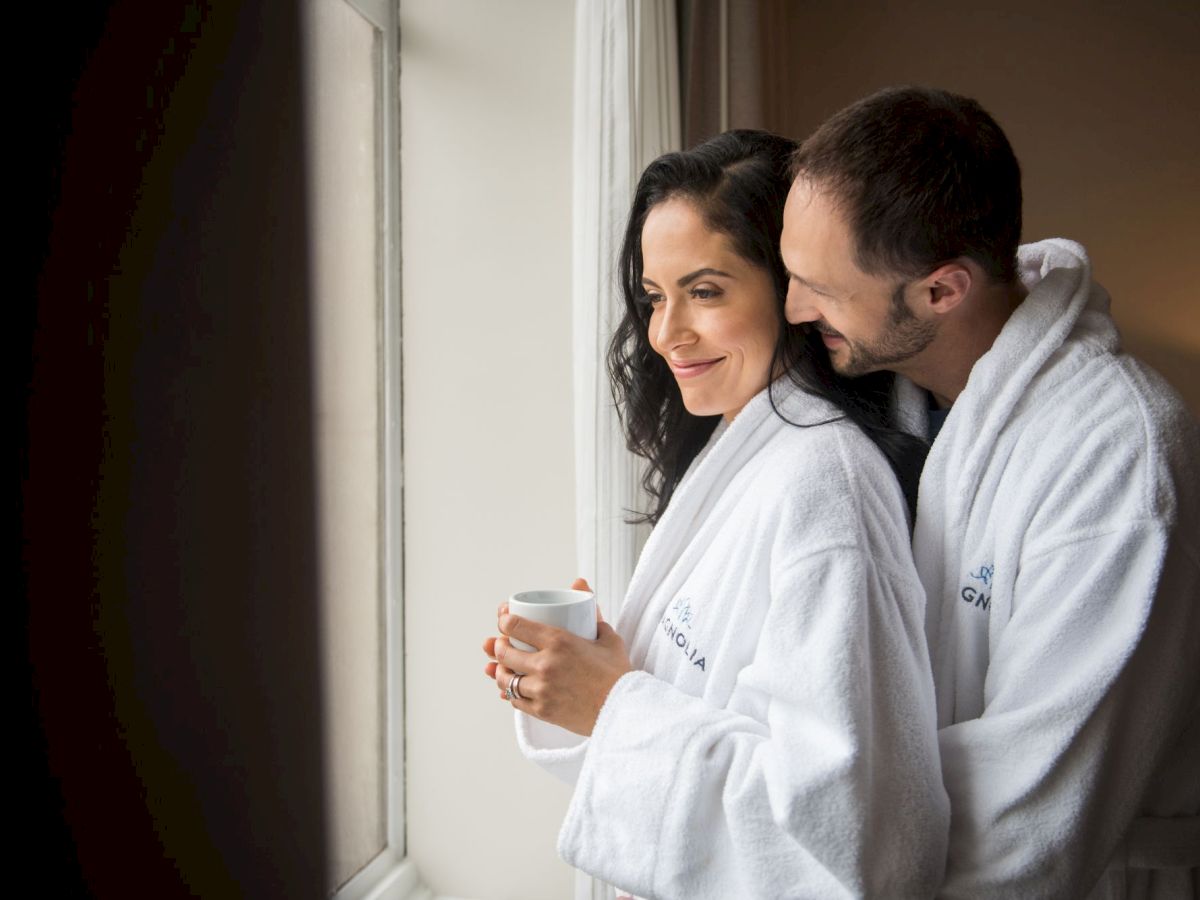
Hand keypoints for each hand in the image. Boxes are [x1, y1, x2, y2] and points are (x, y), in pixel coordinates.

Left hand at [482, 578, 632, 735]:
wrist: (624, 710)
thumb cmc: (617, 674)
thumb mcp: (607, 637)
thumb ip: (590, 611)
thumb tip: (580, 585)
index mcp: (559, 641)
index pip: (516, 625)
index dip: (504, 620)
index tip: (504, 618)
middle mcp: (545, 664)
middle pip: (504, 651)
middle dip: (497, 645)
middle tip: (500, 643)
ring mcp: (541, 689)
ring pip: (505, 678)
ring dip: (500, 671)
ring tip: (502, 667)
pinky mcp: (542, 710)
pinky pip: (514, 701)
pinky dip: (510, 694)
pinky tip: (511, 689)